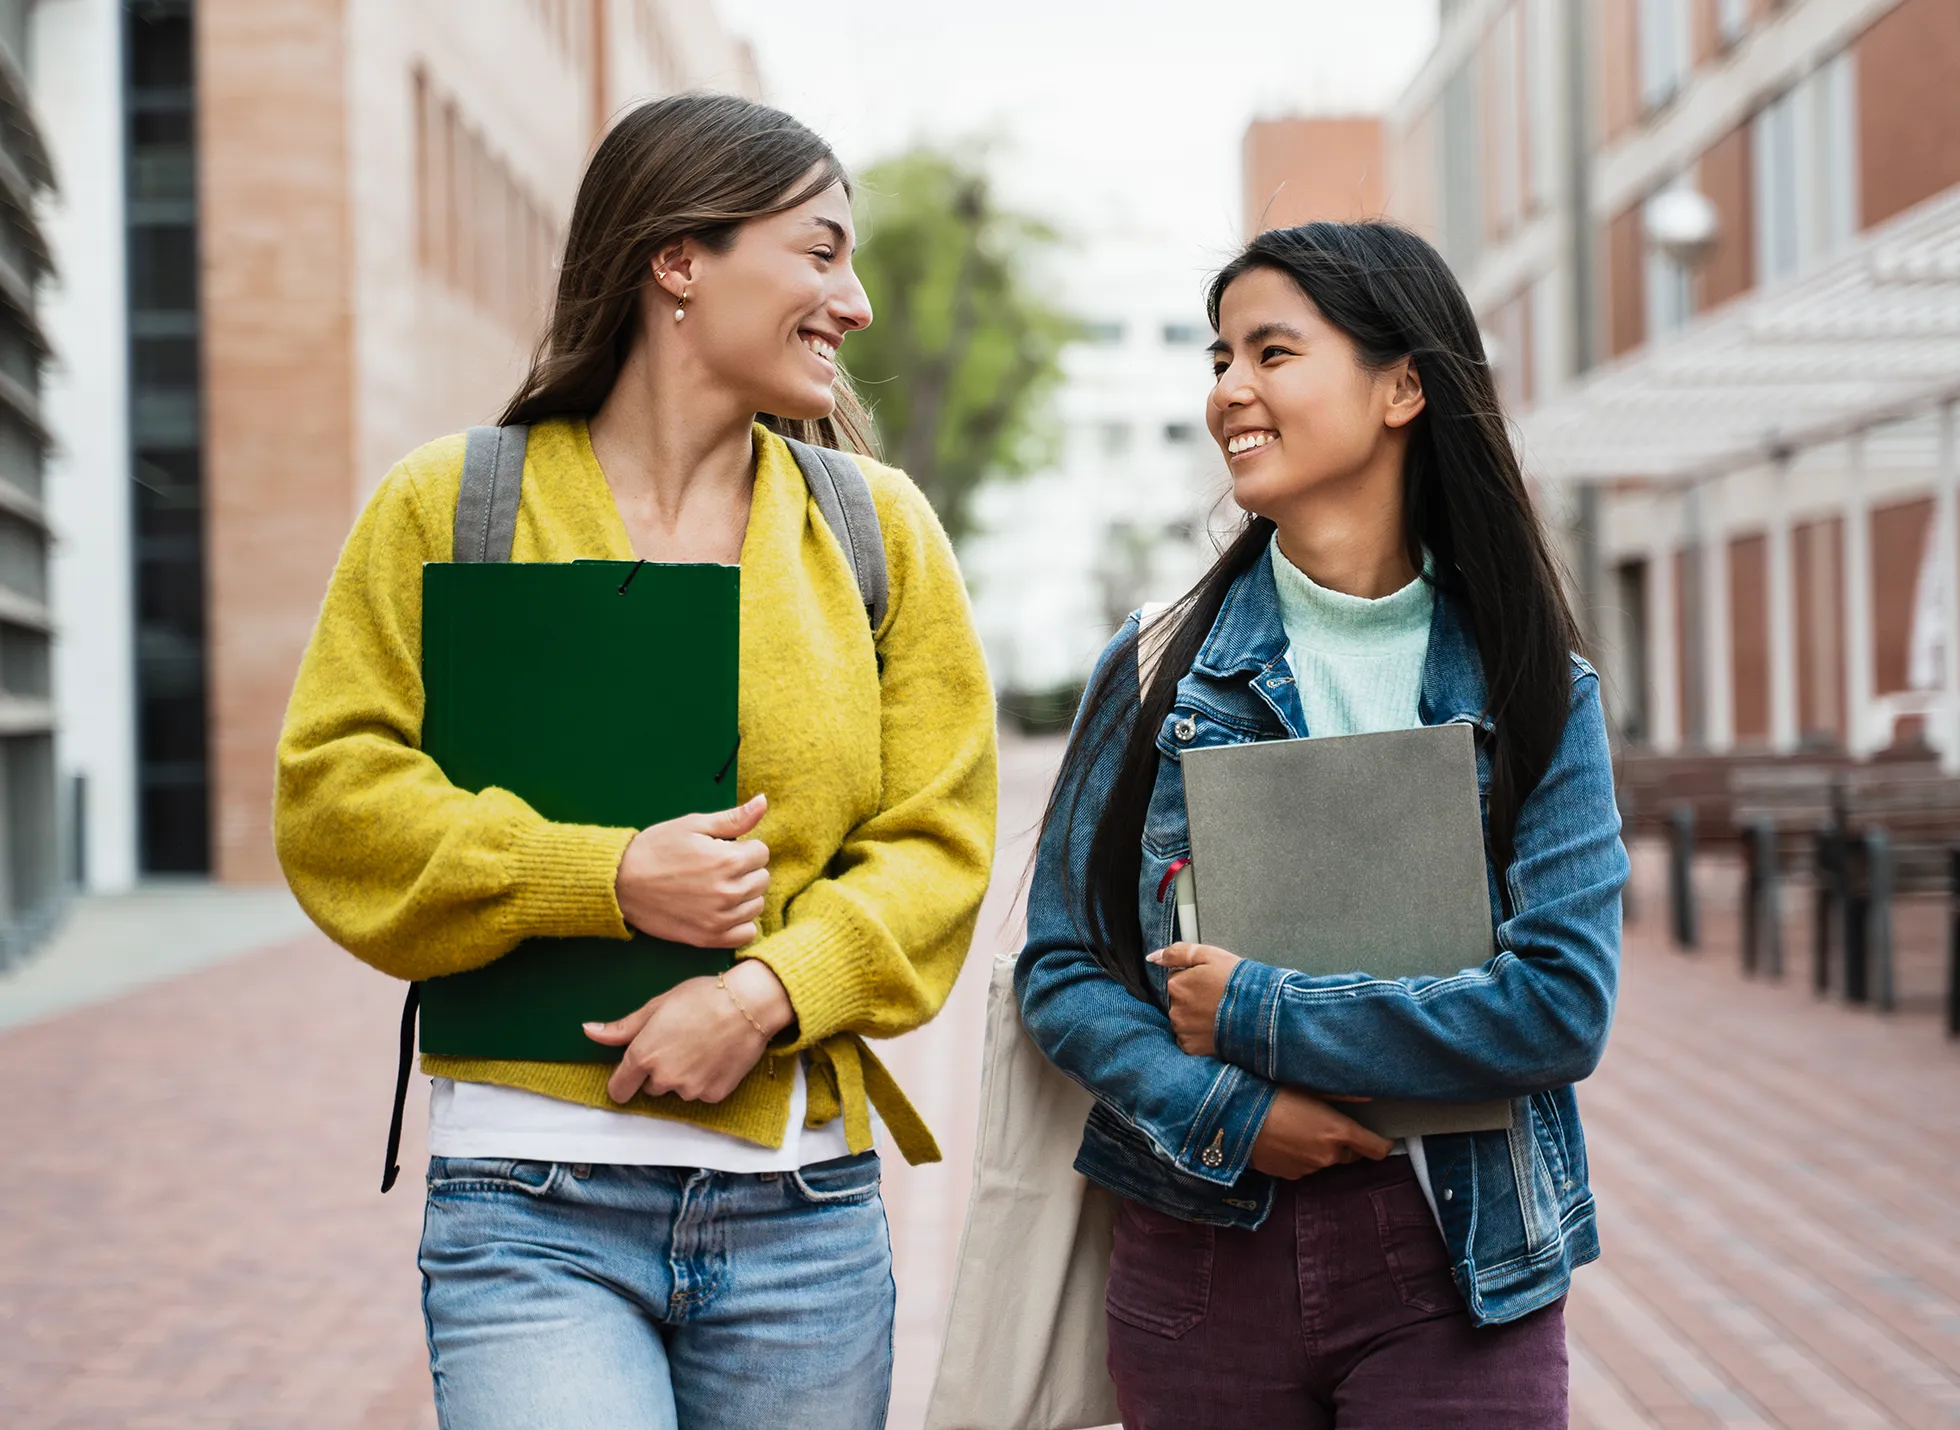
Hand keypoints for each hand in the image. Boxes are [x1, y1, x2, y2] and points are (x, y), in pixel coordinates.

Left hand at [583, 959, 794, 1103]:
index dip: (624, 1080)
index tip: (633, 1072)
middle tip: (679, 1041)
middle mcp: (663, 1079)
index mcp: (643, 1055)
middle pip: (650, 1086)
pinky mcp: (714, 1095)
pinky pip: (702, 1092)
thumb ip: (622, 1027)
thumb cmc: (703, 997)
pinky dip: (707, 1079)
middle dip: (659, 1070)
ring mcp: (690, 1090)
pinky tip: (717, 1055)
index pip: (619, 1089)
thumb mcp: (657, 1006)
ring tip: (702, 1045)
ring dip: (684, 1075)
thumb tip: (589, 1031)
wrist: (750, 1004)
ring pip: (678, 1089)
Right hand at [615, 794, 769, 946]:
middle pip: (762, 879)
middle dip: (746, 870)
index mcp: (728, 860)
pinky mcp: (709, 938)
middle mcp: (729, 892)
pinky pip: (746, 933)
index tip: (723, 850)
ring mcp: (720, 919)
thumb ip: (734, 818)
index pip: (762, 853)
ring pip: (756, 905)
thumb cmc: (656, 848)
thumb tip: (763, 802)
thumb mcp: (694, 825)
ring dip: (744, 896)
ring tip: (717, 887)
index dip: (743, 848)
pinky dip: (739, 923)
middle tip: (718, 868)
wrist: (620, 882)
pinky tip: (722, 911)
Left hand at [1147, 942, 1242, 1056]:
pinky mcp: (1192, 1048)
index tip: (1209, 982)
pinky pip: (1189, 1038)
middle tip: (1215, 998)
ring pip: (1183, 1020)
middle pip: (1177, 1001)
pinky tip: (1214, 1027)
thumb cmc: (1238, 983)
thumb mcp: (1209, 955)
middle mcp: (1175, 1010)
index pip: (1176, 979)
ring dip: (1195, 1017)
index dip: (1194, 979)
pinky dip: (1199, 1034)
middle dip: (1193, 999)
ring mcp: (1183, 1030)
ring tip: (1217, 1013)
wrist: (1262, 1014)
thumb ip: (1177, 953)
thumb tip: (1153, 957)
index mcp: (1176, 985)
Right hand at [1250, 1087, 1394, 1178]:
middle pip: (1350, 1154)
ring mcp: (1308, 1169)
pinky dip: (1302, 1156)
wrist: (1233, 1119)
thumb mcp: (1308, 1087)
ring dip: (1320, 1149)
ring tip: (1299, 1127)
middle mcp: (1328, 1156)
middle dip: (1344, 1143)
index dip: (1382, 1143)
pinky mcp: (1289, 1176)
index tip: (1381, 1135)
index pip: (1376, 1149)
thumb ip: (1342, 1095)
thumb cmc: (1271, 1094)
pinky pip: (1305, 1167)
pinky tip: (1285, 1139)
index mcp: (1338, 1132)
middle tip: (1327, 1122)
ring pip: (1325, 1160)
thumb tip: (1370, 1095)